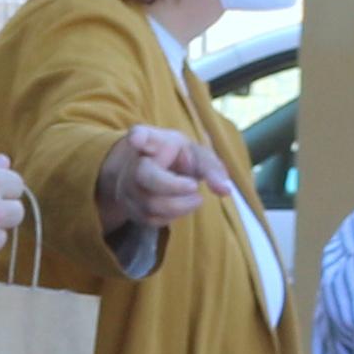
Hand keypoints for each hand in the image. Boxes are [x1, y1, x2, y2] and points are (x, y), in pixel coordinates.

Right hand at [95, 123, 227, 233]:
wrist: (154, 173)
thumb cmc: (179, 159)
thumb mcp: (197, 156)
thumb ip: (212, 169)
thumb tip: (226, 190)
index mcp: (152, 141)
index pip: (141, 134)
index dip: (138, 137)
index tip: (137, 138)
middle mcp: (135, 162)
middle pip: (144, 175)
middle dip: (172, 186)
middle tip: (194, 186)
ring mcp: (127, 186)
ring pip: (149, 202)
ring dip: (179, 205)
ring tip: (196, 198)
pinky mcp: (129, 207)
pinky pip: (150, 218)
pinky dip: (171, 216)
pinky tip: (180, 206)